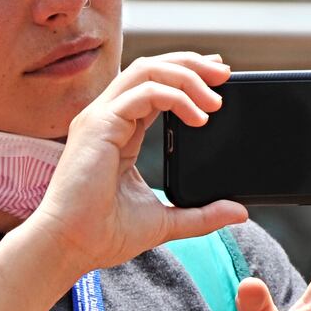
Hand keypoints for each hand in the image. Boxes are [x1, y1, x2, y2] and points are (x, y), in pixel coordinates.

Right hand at [25, 53, 248, 279]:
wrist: (72, 246)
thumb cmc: (103, 234)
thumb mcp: (166, 221)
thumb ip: (202, 215)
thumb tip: (238, 212)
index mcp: (120, 131)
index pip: (154, 87)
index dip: (186, 76)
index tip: (218, 79)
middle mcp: (108, 117)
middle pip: (151, 68)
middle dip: (191, 64)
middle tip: (225, 72)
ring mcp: (101, 117)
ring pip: (147, 71)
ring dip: (187, 76)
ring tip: (215, 98)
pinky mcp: (99, 124)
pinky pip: (144, 93)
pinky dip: (176, 97)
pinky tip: (198, 117)